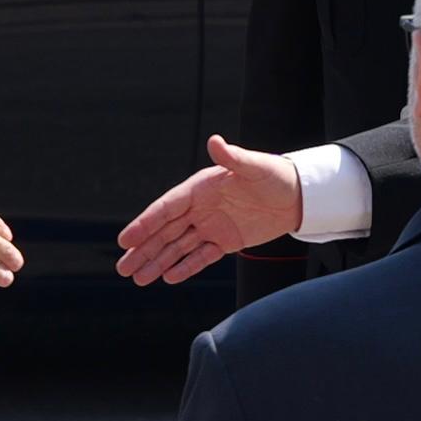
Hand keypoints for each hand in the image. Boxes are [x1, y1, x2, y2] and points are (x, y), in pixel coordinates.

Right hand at [114, 136, 301, 285]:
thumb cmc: (275, 175)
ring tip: (137, 279)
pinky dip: (185, 267)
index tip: (126, 239)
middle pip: (164, 232)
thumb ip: (232, 157)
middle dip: (143, 250)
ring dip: (157, 263)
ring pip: (177, 248)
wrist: (298, 195)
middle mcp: (199, 208)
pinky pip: (200, 257)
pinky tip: (168, 278)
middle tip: (122, 267)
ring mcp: (210, 226)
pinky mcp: (224, 241)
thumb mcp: (254, 166)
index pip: (166, 208)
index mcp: (200, 188)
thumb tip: (214, 141)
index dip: (145, 224)